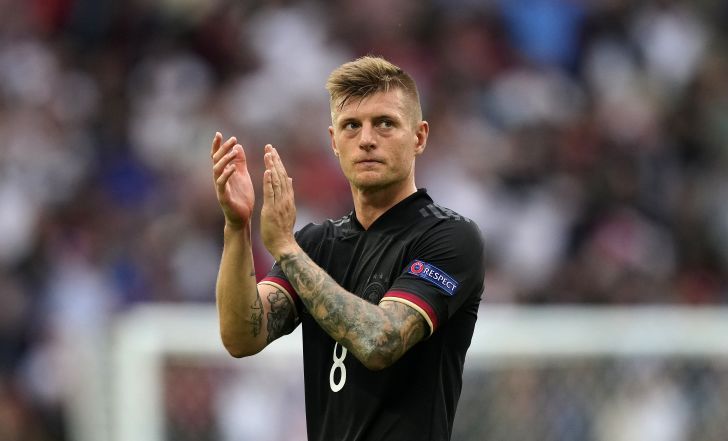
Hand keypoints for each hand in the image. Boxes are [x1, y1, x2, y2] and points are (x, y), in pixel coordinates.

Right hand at [211, 132, 254, 229]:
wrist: (242, 217)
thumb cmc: (242, 196)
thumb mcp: (242, 175)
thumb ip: (240, 161)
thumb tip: (238, 146)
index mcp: (224, 173)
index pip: (218, 156)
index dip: (218, 145)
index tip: (219, 134)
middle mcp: (219, 179)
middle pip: (217, 160)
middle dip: (223, 148)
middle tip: (233, 139)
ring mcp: (219, 188)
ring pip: (217, 170)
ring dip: (225, 159)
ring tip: (234, 151)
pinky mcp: (223, 197)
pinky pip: (222, 184)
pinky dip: (227, 174)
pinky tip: (233, 168)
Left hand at [260, 145, 297, 259]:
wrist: (284, 244)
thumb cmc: (283, 230)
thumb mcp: (288, 209)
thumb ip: (288, 194)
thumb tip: (290, 180)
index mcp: (288, 198)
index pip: (284, 177)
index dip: (278, 164)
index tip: (273, 153)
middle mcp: (285, 198)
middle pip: (281, 175)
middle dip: (275, 160)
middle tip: (270, 147)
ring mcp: (279, 203)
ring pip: (276, 181)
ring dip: (272, 166)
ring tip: (268, 154)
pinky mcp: (272, 209)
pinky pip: (270, 193)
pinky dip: (269, 181)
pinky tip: (267, 171)